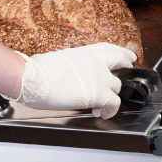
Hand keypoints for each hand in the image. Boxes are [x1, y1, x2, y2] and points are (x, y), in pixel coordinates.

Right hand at [14, 43, 137, 118]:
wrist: (33, 78)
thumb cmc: (37, 70)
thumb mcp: (58, 60)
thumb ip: (71, 64)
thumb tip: (68, 72)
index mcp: (84, 52)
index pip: (108, 48)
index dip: (120, 52)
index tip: (125, 55)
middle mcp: (95, 62)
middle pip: (121, 60)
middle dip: (127, 65)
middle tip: (129, 68)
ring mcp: (99, 77)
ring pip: (117, 86)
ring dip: (111, 95)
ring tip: (102, 104)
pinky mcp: (98, 94)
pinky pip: (113, 103)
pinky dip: (110, 110)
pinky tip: (102, 113)